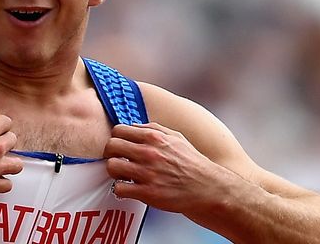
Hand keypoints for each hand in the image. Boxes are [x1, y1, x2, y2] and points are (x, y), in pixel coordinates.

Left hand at [103, 123, 224, 213]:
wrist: (207, 188)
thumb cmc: (191, 163)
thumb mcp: (176, 137)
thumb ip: (153, 128)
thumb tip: (133, 125)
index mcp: (154, 137)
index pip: (118, 130)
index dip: (116, 138)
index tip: (120, 146)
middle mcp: (149, 153)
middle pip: (111, 146)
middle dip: (112, 153)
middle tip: (118, 160)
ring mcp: (147, 173)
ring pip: (112, 166)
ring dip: (114, 172)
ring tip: (123, 175)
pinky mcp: (147, 193)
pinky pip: (119, 188)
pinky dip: (120, 190)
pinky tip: (128, 189)